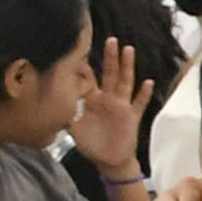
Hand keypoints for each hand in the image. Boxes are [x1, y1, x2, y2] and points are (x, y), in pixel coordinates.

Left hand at [67, 35, 147, 178]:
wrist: (109, 161)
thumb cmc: (91, 144)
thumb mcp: (73, 128)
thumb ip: (66, 114)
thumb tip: (53, 103)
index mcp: (92, 99)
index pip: (88, 78)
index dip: (84, 66)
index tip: (80, 49)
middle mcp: (108, 98)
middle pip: (110, 73)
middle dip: (110, 57)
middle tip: (110, 39)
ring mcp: (121, 106)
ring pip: (125, 82)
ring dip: (127, 66)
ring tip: (128, 50)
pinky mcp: (132, 116)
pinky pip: (139, 103)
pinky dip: (143, 93)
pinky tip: (148, 82)